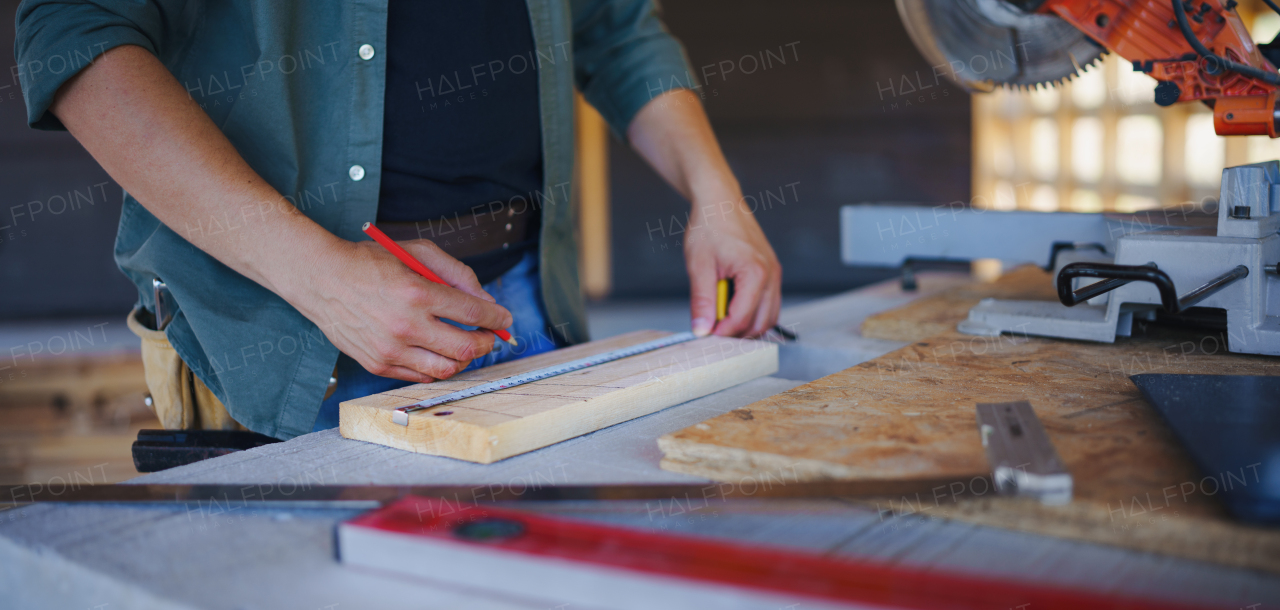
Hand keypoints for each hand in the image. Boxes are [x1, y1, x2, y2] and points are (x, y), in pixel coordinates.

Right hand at [286, 239, 512, 382]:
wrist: (321, 279)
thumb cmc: (370, 262)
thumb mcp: (417, 253)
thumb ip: (457, 274)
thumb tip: (486, 301)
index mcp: (417, 293)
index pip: (474, 313)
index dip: (497, 318)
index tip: (505, 319)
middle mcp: (405, 325)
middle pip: (466, 347)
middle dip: (488, 342)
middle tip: (491, 336)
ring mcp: (390, 349)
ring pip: (446, 369)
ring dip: (465, 359)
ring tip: (466, 346)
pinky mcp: (378, 364)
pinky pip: (421, 376)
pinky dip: (438, 368)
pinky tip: (440, 353)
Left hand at [685, 194, 781, 337]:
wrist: (720, 202)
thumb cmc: (709, 228)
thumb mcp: (699, 266)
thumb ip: (702, 301)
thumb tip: (701, 331)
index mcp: (755, 273)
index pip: (742, 319)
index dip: (722, 333)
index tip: (704, 334)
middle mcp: (771, 275)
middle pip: (760, 323)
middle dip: (736, 333)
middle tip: (711, 329)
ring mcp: (775, 274)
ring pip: (768, 317)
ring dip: (746, 325)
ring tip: (720, 317)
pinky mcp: (772, 273)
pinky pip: (768, 304)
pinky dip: (752, 312)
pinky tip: (730, 306)